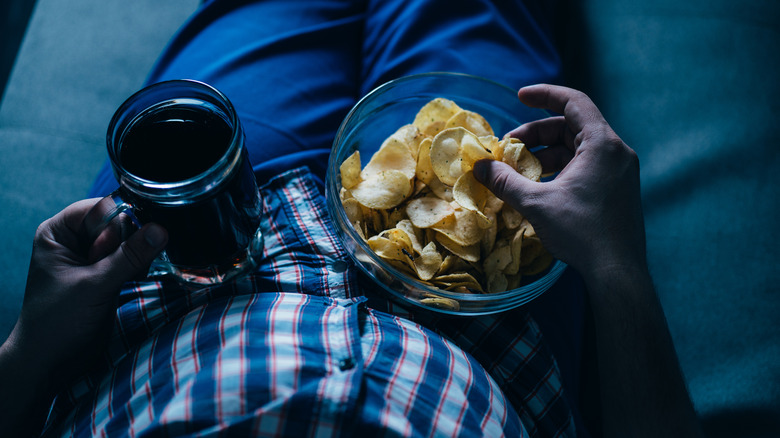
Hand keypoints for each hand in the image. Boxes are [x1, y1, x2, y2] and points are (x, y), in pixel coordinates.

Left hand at [0, 199, 166, 432]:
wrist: (51, 362)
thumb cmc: (57, 323)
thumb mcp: (94, 285)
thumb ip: (129, 257)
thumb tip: (160, 230)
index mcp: (58, 232)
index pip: (101, 208)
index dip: (120, 221)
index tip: (132, 241)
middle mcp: (75, 240)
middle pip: (118, 222)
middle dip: (130, 241)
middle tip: (126, 267)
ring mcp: (93, 258)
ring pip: (129, 241)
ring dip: (137, 256)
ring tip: (129, 277)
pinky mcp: (108, 275)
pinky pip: (133, 258)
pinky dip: (139, 267)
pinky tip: (136, 280)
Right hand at [473, 84, 646, 279]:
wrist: (618, 272)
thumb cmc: (581, 232)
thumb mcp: (536, 203)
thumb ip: (505, 181)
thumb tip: (479, 167)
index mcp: (602, 144)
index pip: (573, 101)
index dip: (545, 94)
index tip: (520, 96)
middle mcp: (616, 151)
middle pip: (572, 126)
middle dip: (537, 133)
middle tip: (508, 148)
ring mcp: (619, 171)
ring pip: (577, 148)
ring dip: (546, 153)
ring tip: (519, 170)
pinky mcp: (617, 188)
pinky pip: (586, 165)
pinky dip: (560, 168)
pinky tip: (539, 186)